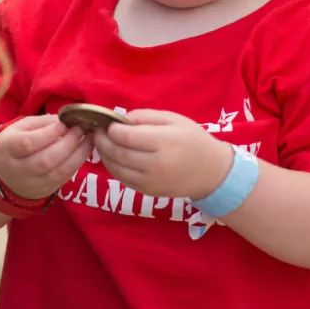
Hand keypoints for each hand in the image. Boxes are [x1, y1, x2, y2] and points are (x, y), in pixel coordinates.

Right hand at [0, 115, 92, 200]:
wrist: (3, 176)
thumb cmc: (13, 145)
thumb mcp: (18, 128)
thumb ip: (40, 123)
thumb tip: (64, 120)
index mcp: (7, 149)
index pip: (28, 143)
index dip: (49, 133)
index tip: (64, 123)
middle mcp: (18, 169)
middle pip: (45, 160)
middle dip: (68, 143)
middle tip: (81, 129)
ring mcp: (32, 183)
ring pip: (58, 172)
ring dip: (78, 154)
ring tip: (88, 139)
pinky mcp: (45, 191)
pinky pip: (64, 178)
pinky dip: (76, 164)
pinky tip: (84, 151)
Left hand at [93, 109, 231, 199]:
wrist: (212, 173)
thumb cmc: (193, 140)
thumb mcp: (173, 119)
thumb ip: (145, 117)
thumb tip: (120, 120)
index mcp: (163, 143)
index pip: (127, 137)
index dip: (111, 129)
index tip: (107, 123)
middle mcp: (155, 165)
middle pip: (118, 153)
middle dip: (103, 141)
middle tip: (97, 132)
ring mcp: (151, 181)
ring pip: (116, 169)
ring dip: (104, 155)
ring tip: (101, 143)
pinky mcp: (148, 192)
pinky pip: (123, 179)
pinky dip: (113, 167)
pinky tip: (112, 157)